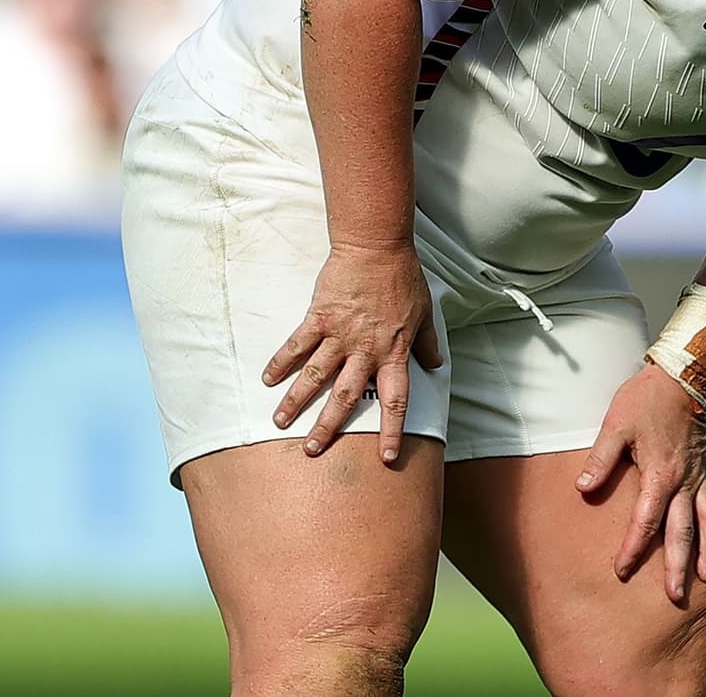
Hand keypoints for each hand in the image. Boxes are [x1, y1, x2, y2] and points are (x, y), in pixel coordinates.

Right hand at [262, 241, 443, 464]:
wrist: (377, 247)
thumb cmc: (403, 278)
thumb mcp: (424, 313)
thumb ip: (427, 344)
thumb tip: (436, 365)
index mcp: (394, 352)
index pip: (395, 400)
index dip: (391, 430)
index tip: (386, 457)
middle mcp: (366, 350)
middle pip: (345, 397)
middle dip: (328, 426)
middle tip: (312, 450)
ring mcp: (340, 335)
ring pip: (315, 376)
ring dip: (296, 401)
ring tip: (279, 422)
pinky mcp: (319, 317)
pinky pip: (297, 345)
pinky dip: (281, 362)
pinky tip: (268, 378)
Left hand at [576, 364, 705, 604]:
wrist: (682, 376)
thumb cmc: (644, 400)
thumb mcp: (615, 425)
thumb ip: (600, 459)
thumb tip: (582, 488)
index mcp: (660, 474)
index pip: (645, 522)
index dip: (632, 549)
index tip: (621, 571)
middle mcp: (683, 482)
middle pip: (681, 533)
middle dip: (677, 567)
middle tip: (674, 597)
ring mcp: (698, 476)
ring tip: (704, 579)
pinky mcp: (705, 470)